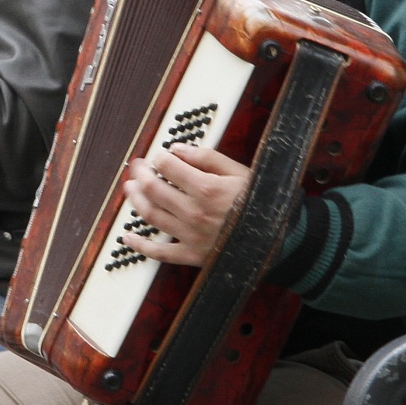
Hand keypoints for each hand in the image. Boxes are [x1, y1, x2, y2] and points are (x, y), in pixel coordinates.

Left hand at [122, 144, 251, 267]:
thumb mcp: (239, 172)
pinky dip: (139, 245)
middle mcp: (194, 212)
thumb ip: (207, 158)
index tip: (159, 156)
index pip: (168, 166)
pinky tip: (127, 236)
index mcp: (206, 188)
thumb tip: (178, 148)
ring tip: (129, 189)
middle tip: (137, 167)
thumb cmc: (260, 202)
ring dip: (135, 200)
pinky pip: (159, 252)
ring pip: (151, 215)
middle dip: (140, 174)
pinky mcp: (191, 255)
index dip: (158, 157)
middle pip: (153, 189)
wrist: (278, 239)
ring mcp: (191, 235)